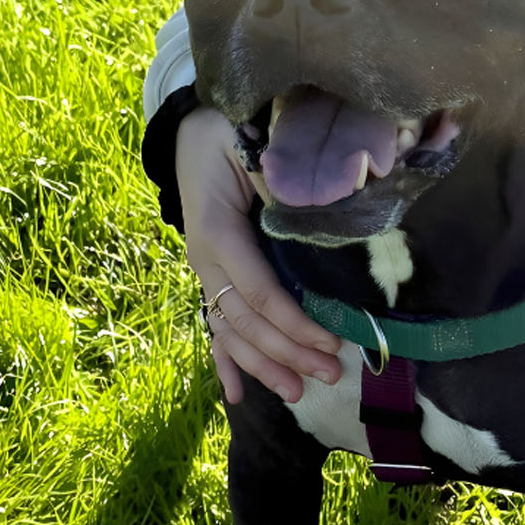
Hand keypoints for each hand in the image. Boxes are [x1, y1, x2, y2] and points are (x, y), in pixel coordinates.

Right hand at [176, 103, 344, 408]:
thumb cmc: (229, 133)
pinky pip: (214, 323)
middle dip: (288, 354)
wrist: (192, 130)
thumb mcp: (254, 147)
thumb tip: (325, 209)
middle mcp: (205, 259)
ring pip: (230, 331)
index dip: (294, 323)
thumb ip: (283, 183)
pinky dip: (224, 360)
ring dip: (263, 366)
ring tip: (299, 393)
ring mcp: (204, 270)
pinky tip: (235, 394)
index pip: (259, 293)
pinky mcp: (209, 274)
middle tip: (331, 375)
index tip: (332, 342)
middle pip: (246, 322)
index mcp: (218, 233)